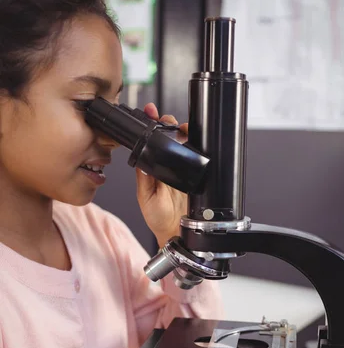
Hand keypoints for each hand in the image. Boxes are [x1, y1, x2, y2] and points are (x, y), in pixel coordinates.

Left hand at [135, 103, 187, 247]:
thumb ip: (144, 177)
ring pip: (184, 145)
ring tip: (181, 126)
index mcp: (152, 170)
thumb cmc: (158, 218)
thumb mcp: (146, 197)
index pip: (150, 143)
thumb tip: (140, 157)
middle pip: (169, 139)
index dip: (150, 127)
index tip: (150, 113)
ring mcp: (182, 171)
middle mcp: (167, 168)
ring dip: (183, 133)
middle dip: (168, 123)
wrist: (177, 233)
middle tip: (166, 118)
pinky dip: (198, 148)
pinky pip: (197, 159)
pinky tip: (195, 140)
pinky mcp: (196, 176)